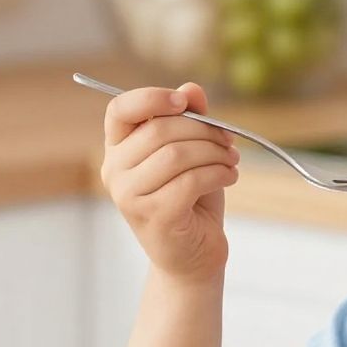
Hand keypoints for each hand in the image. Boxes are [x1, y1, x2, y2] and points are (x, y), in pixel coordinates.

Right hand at [100, 81, 238, 281]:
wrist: (193, 256)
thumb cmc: (191, 200)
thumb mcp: (193, 152)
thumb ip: (190, 119)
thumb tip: (192, 89)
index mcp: (118, 149)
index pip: (120, 109)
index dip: (152, 98)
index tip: (184, 102)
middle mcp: (114, 171)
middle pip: (159, 130)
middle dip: (203, 130)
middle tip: (228, 140)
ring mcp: (129, 196)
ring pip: (176, 154)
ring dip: (214, 152)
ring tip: (231, 161)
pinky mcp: (153, 216)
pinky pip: (190, 181)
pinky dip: (218, 174)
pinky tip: (229, 177)